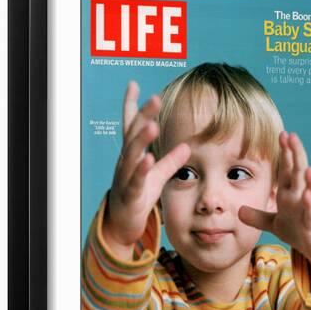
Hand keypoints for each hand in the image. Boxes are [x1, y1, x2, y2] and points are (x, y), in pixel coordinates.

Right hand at [102, 81, 189, 257]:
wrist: (122, 224)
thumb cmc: (139, 196)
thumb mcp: (157, 176)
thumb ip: (171, 160)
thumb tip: (188, 145)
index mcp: (133, 155)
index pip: (131, 126)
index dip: (132, 106)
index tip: (134, 84)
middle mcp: (126, 162)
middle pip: (133, 134)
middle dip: (143, 116)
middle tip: (155, 98)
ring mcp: (125, 178)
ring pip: (131, 155)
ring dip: (142, 139)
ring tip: (153, 125)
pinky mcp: (129, 195)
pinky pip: (134, 181)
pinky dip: (141, 169)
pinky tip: (148, 159)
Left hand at [238, 132, 310, 299]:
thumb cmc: (296, 230)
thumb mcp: (272, 223)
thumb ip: (256, 216)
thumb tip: (238, 211)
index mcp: (288, 193)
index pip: (286, 169)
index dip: (284, 153)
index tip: (281, 135)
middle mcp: (299, 196)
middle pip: (296, 172)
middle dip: (294, 154)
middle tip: (291, 136)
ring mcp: (307, 208)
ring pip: (307, 189)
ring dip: (306, 177)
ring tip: (305, 164)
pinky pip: (310, 212)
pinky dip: (309, 203)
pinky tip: (306, 193)